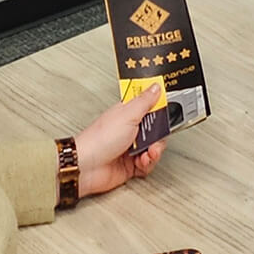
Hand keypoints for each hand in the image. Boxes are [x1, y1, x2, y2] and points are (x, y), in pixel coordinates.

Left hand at [71, 84, 166, 198]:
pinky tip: (142, 162)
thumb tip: (155, 86)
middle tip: (154, 139)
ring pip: (153, 148)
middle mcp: (129, 129)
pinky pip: (148, 164)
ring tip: (147, 153)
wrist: (86, 167)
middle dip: (159, 136)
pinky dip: (148, 164)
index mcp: (127, 113)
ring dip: (154, 152)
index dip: (159, 110)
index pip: (149, 106)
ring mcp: (130, 148)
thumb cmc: (99, 139)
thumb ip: (144, 101)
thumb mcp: (127, 115)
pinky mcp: (130, 165)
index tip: (166, 113)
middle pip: (155, 130)